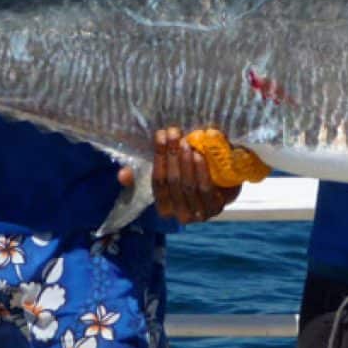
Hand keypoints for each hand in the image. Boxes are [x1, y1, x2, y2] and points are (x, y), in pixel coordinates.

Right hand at [118, 127, 240, 223]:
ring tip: (186, 142)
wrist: (225, 184)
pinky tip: (198, 155)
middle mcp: (180, 215)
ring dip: (185, 161)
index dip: (158, 157)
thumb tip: (122, 174)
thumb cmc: (192, 176)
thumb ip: (148, 172)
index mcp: (165, 208)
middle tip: (174, 133)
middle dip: (172, 155)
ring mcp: (198, 214)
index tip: (161, 135)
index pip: (158, 182)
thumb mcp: (170, 173)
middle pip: (172, 182)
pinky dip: (200, 171)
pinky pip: (204, 189)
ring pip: (187, 185)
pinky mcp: (215, 209)